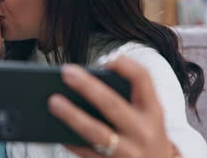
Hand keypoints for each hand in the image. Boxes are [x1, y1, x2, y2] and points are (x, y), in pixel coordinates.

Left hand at [48, 56, 176, 157]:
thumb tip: (84, 81)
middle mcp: (143, 131)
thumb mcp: (145, 115)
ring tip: (53, 101)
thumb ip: (125, 96)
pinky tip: (56, 129)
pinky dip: (71, 141)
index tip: (104, 58)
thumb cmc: (143, 133)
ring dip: (72, 115)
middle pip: (112, 104)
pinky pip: (87, 154)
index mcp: (153, 110)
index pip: (143, 79)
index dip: (124, 65)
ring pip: (97, 132)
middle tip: (66, 72)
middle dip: (88, 86)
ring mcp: (129, 152)